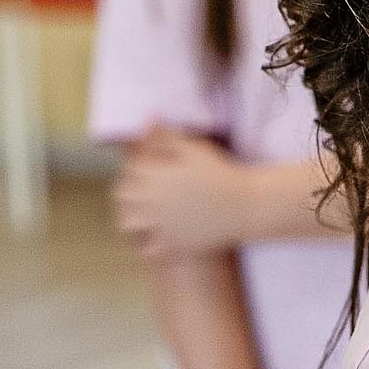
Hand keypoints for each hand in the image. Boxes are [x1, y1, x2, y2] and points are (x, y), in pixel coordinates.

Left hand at [115, 125, 246, 259]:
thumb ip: (167, 137)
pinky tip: (153, 236)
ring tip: (140, 215)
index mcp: (156, 176)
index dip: (134, 169)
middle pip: (123, 197)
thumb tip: (149, 119)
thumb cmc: (221, 174)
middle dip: (128, 193)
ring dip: (130, 218)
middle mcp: (153, 201)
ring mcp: (161, 225)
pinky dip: (145, 244)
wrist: (245, 205)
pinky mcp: (173, 245)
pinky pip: (147, 249)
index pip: (129, 171)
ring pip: (129, 224)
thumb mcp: (194, 149)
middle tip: (138, 192)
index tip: (143, 170)